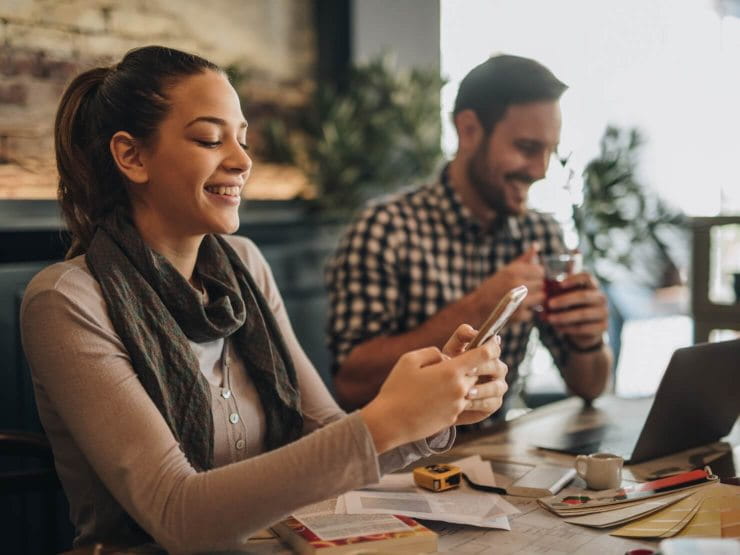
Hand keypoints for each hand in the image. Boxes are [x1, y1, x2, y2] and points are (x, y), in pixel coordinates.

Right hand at [361, 337, 499, 452]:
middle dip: (473, 365)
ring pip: (472, 389)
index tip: (494, 341)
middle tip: (463, 359)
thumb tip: (444, 357)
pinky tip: (436, 396)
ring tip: (446, 380)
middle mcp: (459, 389)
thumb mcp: (409, 360)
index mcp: (451, 371)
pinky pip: (461, 403)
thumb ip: (432, 353)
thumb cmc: (396, 389)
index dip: (492, 346)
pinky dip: (455, 396)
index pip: (483, 355)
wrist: (390, 423)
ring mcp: (458, 406)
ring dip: (464, 382)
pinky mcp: (453, 418)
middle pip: (479, 372)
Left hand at [440, 324, 508, 424]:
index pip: (494, 348)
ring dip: (481, 389)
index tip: (472, 352)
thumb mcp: (452, 350)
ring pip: (496, 387)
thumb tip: (473, 331)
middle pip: (497, 366)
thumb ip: (461, 337)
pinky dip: (478, 403)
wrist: (442, 394)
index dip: (486, 349)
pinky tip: (465, 403)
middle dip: (482, 369)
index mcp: (489, 354)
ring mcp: (498, 386)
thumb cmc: (448, 367)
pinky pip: (491, 403)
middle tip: (467, 371)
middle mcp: (498, 369)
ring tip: (466, 391)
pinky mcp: (494, 403)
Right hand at [475, 243, 543, 323]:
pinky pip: (533, 312)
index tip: (530, 279)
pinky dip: (526, 313)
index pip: (540, 270)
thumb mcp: (506, 270)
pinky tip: (517, 310)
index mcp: (514, 271)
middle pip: (542, 284)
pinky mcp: (519, 315)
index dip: (537, 275)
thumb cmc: (493, 287)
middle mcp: (517, 284)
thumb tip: (536, 245)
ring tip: (523, 300)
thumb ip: (524, 259)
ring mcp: (519, 300)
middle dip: (537, 288)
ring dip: (535, 300)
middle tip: (526, 291)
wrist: (478, 307)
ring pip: (541, 298)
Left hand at [544, 271, 608, 348]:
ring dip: (564, 316)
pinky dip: (568, 328)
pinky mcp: (602, 327)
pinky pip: (584, 328)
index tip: (559, 284)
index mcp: (591, 285)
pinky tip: (557, 328)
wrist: (585, 330)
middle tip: (549, 304)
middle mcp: (600, 297)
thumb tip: (540, 286)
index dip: (573, 279)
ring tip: (549, 319)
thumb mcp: (564, 297)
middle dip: (564, 300)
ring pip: (583, 314)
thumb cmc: (571, 308)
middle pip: (583, 295)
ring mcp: (603, 312)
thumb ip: (556, 290)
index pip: (586, 276)